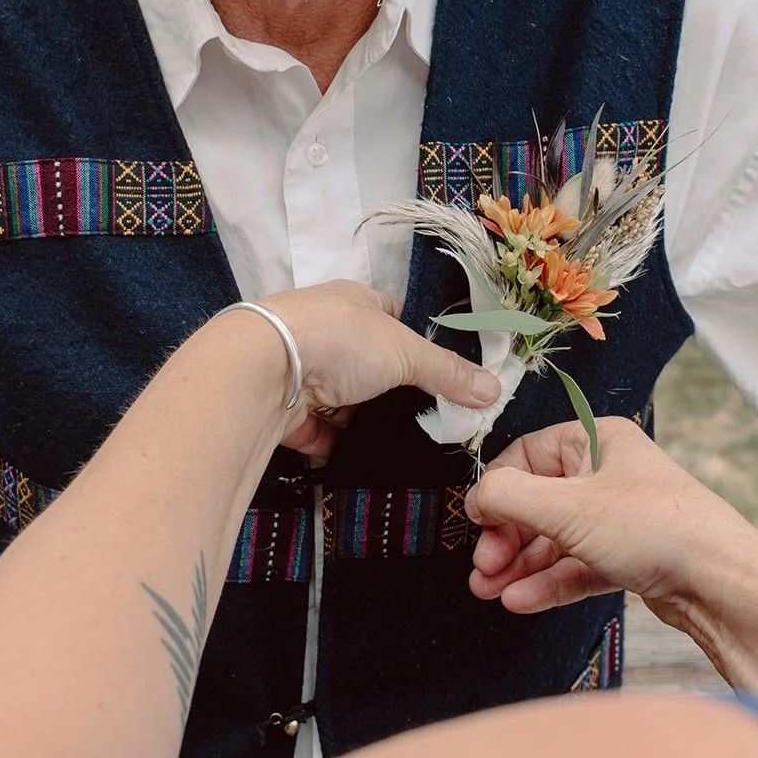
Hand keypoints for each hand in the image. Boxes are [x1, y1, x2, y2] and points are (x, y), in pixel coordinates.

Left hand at [256, 282, 499, 457]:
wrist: (262, 368)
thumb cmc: (340, 339)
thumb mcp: (406, 352)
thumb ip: (448, 373)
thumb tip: (494, 390)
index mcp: (352, 301)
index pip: (387, 314)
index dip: (409, 338)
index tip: (430, 370)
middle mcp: (321, 328)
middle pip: (363, 360)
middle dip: (386, 386)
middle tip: (418, 414)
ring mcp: (298, 367)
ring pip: (338, 396)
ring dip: (358, 416)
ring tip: (391, 439)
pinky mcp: (281, 406)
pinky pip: (315, 428)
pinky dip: (334, 441)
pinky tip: (355, 456)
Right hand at [467, 417, 753, 617]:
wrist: (721, 583)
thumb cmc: (658, 528)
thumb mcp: (568, 507)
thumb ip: (509, 497)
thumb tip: (475, 497)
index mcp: (597, 440)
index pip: (528, 456)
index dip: (497, 490)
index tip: (475, 522)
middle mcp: (608, 474)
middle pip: (537, 502)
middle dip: (505, 537)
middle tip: (482, 568)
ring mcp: (620, 518)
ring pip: (554, 539)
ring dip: (519, 565)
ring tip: (490, 591)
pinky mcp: (629, 557)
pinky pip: (576, 566)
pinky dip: (547, 582)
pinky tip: (520, 600)